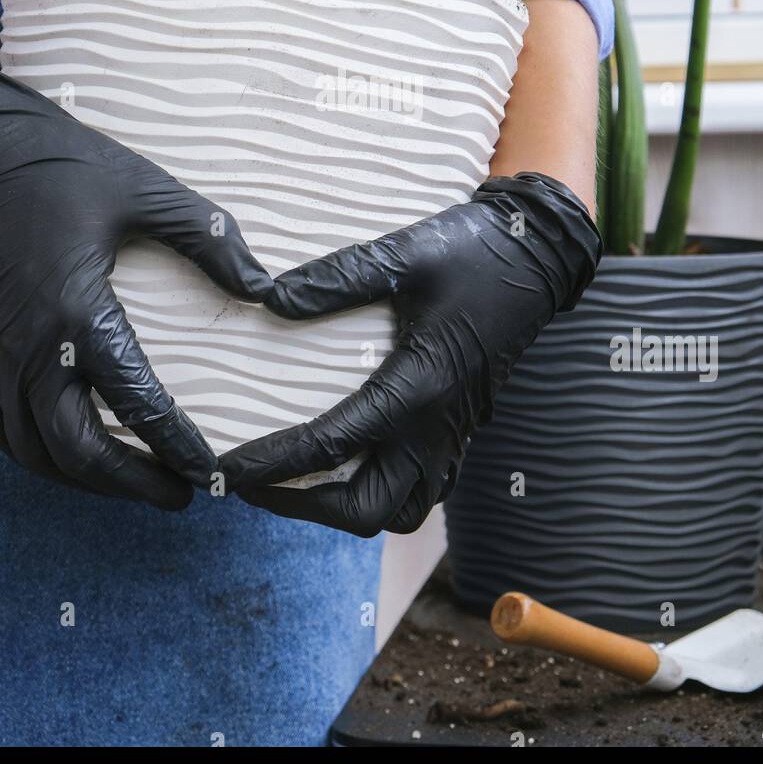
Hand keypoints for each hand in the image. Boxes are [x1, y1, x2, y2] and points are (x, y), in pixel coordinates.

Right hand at [0, 33, 271, 508]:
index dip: (176, 446)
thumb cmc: (57, 164)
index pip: (135, 402)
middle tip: (178, 495)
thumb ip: (208, 239)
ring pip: (31, 448)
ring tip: (131, 482)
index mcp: (77, 309)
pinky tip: (66, 453)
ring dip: (82, 477)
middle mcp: (30, 344)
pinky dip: (35, 453)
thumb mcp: (143, 190)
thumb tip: (266, 287)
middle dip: (128, 483)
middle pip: (75, 448)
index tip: (212, 473)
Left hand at [218, 173, 600, 534]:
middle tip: (252, 480)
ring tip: (294, 481)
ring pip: (397, 512)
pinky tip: (348, 466)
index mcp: (419, 386)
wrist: (539, 256)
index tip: (224, 470)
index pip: (330, 446)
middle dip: (301, 505)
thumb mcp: (403, 254)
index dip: (271, 464)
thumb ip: (336, 278)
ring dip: (341, 509)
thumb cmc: (473, 252)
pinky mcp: (461, 429)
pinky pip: (422, 491)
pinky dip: (379, 495)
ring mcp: (454, 434)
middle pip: (365, 509)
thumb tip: (268, 298)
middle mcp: (437, 425)